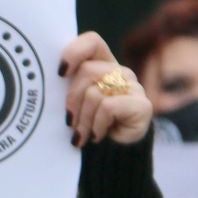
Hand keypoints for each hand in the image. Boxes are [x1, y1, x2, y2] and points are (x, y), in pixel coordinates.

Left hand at [58, 31, 153, 146]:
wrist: (112, 156)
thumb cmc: (88, 127)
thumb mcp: (74, 103)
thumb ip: (67, 86)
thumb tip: (55, 76)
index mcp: (102, 65)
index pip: (92, 41)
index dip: (74, 52)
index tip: (60, 73)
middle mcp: (119, 72)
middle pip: (87, 71)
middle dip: (72, 99)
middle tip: (69, 121)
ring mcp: (133, 87)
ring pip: (94, 92)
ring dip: (83, 119)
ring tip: (83, 134)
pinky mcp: (142, 105)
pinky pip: (107, 107)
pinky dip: (97, 125)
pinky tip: (98, 135)